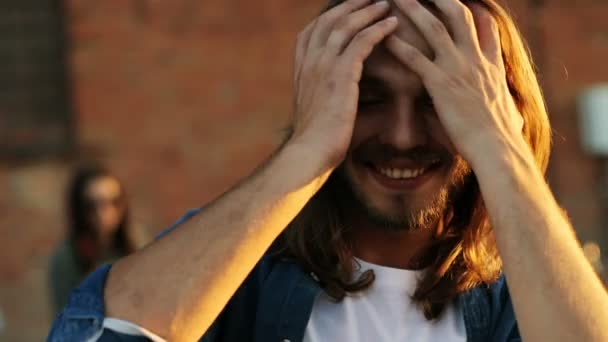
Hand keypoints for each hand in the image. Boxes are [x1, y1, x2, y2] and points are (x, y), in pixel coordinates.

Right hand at [288, 0, 397, 170]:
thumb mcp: (315, 106)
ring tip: (387, 3)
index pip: (313, 29)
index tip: (351, 7)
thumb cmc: (317, 136)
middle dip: (352, 5)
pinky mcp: (340, 75)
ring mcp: (322, 66)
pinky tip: (393, 23)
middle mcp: (309, 61)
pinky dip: (378, 29)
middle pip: (330, 19)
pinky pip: (361, 42)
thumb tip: (340, 88)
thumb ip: (324, 90)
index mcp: (301, 66)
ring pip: (346, 25)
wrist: (310, 152)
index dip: (333, 14)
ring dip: (368, 11)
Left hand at [385, 0, 524, 165]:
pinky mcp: (441, 85)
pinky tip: (385, 37)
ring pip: (436, 29)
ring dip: (416, 10)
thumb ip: (505, 105)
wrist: (498, 149)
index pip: (487, 26)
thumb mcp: (510, 113)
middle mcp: (476, 60)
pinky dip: (400, 46)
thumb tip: (515, 117)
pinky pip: (417, 60)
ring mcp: (459, 70)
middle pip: (460, 16)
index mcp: (492, 65)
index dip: (475, 9)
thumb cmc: (501, 138)